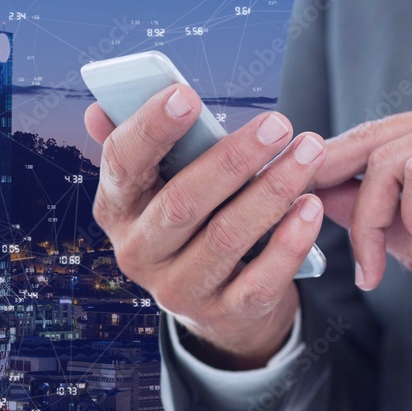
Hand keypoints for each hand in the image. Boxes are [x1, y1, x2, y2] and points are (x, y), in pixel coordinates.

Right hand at [85, 83, 326, 368]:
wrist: (220, 305)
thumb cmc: (195, 222)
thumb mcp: (163, 187)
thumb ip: (143, 146)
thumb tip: (99, 108)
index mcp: (118, 209)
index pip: (122, 164)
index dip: (151, 128)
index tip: (187, 95)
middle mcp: (138, 253)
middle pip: (183, 202)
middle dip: (234, 159)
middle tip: (278, 124)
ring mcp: (179, 290)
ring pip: (226, 237)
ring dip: (272, 191)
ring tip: (309, 154)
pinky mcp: (223, 315)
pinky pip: (260, 279)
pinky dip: (289, 242)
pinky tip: (311, 207)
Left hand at [312, 87, 411, 314]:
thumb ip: (376, 215)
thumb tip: (317, 192)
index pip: (373, 135)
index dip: (332, 167)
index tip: (302, 202)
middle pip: (373, 145)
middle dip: (350, 206)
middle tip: (359, 261)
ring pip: (390, 162)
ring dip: (380, 223)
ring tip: (397, 264)